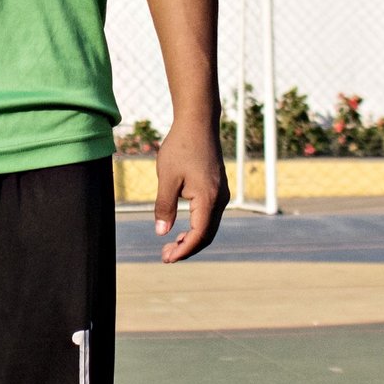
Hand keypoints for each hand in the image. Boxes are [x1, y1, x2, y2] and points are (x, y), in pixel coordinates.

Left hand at [153, 117, 225, 263]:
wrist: (198, 124)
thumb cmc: (180, 147)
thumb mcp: (166, 177)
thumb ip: (164, 206)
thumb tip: (162, 232)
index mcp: (208, 199)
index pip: (199, 235)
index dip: (183, 250)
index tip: (166, 259)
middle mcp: (220, 199)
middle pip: (207, 234)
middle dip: (187, 248)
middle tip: (165, 255)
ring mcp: (221, 194)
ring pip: (209, 225)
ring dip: (192, 238)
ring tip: (170, 245)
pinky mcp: (217, 188)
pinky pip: (209, 215)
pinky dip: (197, 226)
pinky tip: (181, 228)